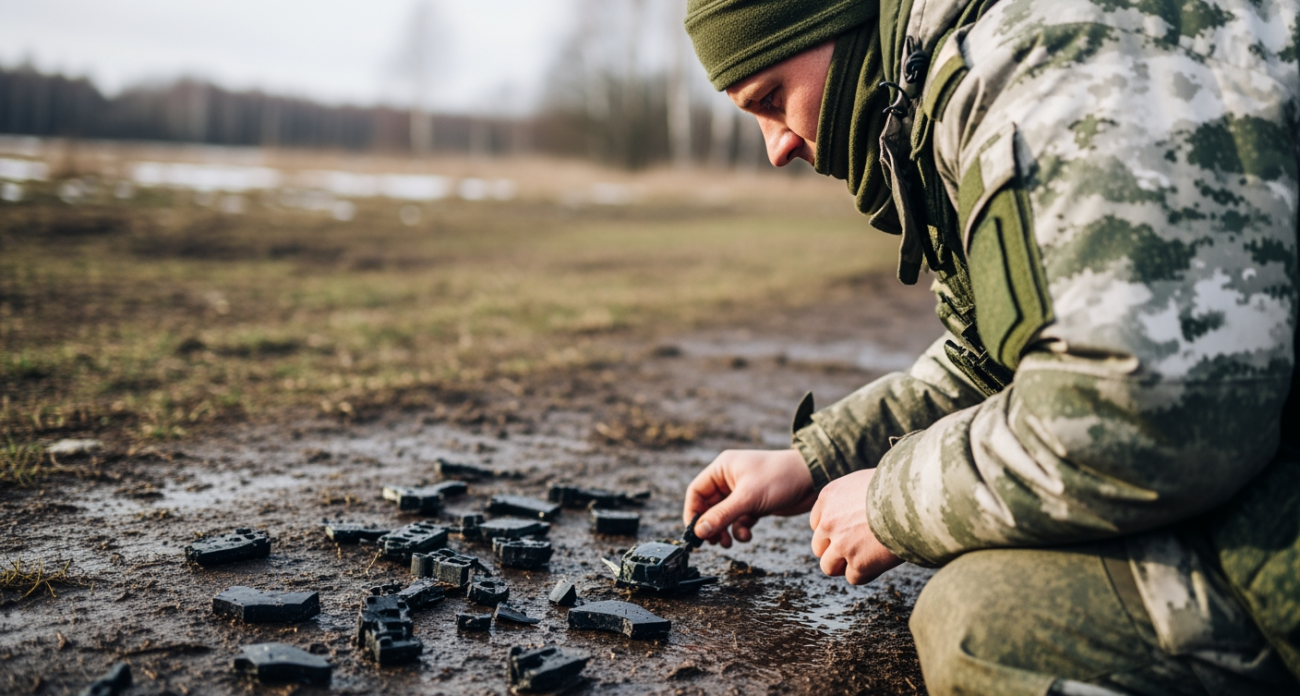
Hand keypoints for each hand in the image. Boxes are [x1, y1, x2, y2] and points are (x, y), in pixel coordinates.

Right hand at [683, 449, 816, 547]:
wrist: (813, 478)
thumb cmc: (780, 478)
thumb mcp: (748, 498)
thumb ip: (722, 515)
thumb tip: (699, 531)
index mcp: (722, 469)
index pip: (696, 492)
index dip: (692, 512)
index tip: (695, 533)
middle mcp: (730, 479)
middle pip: (708, 506)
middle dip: (711, 525)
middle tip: (713, 542)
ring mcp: (743, 492)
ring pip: (724, 516)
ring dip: (724, 530)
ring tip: (729, 542)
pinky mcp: (755, 503)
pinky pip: (739, 519)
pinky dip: (740, 529)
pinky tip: (748, 534)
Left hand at [809, 468, 902, 583]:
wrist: (917, 501)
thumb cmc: (901, 487)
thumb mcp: (867, 480)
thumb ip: (854, 496)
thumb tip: (859, 507)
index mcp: (829, 497)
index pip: (818, 523)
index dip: (834, 531)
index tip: (852, 531)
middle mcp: (829, 521)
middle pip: (819, 546)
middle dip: (835, 550)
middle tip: (859, 548)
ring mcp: (841, 544)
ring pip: (829, 566)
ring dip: (846, 565)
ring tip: (868, 558)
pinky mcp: (858, 563)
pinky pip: (853, 577)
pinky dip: (867, 573)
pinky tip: (882, 560)